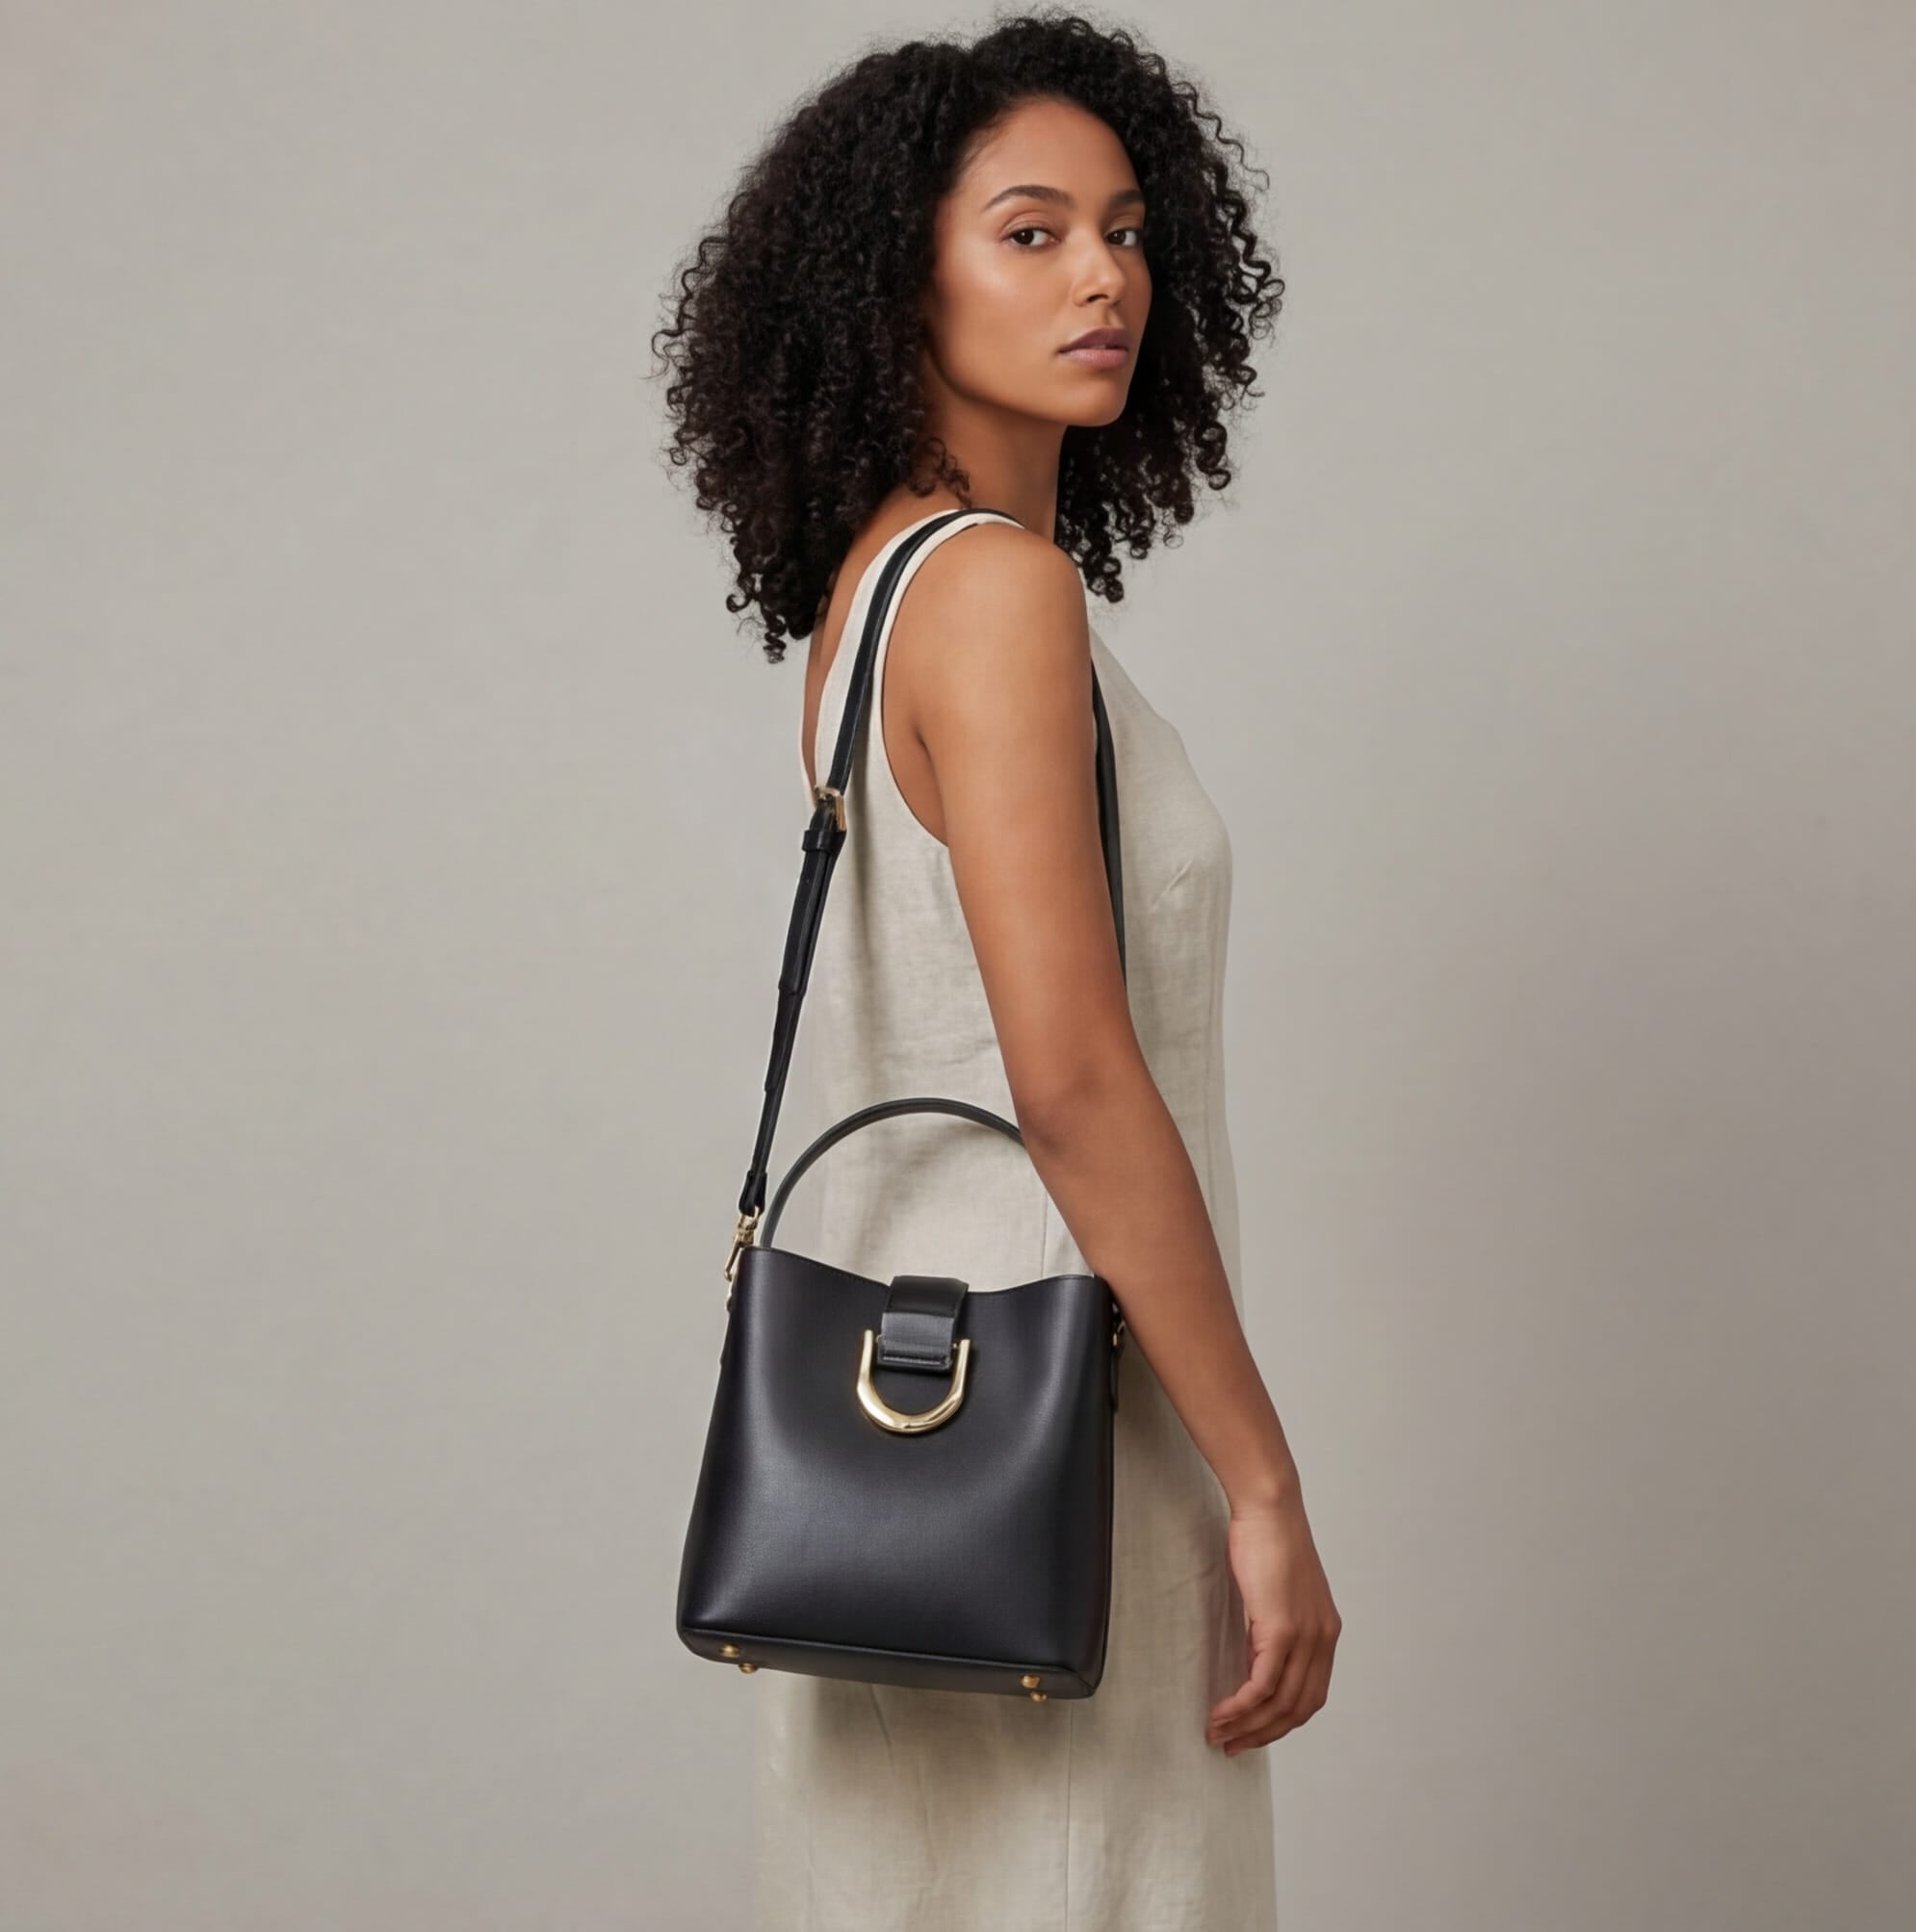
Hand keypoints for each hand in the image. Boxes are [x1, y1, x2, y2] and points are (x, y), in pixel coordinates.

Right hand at [1206, 1488, 1340, 1754]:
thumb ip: (1274, 1627)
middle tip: (1232, 1745)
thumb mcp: (1278, 1592)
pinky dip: (1241, 1707)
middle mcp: (1323, 1641)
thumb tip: (1253, 1658)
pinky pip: (1262, 1685)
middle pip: (1297, 1710)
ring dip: (1247, 1727)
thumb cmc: (1268, 1540)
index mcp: (1326, 1633)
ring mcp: (1305, 1638)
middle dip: (1263, 1735)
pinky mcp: (1281, 1630)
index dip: (1281, 1722)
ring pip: (1279, 1704)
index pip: (1309, 1696)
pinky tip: (1222, 1712)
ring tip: (1219, 1734)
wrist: (1271, 1509)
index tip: (1252, 1732)